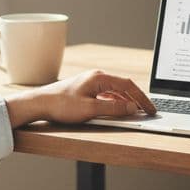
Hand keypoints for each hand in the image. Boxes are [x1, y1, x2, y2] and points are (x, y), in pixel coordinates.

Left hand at [5, 69, 155, 127]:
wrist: (39, 104)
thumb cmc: (61, 105)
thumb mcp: (90, 109)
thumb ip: (113, 109)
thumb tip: (132, 108)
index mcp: (99, 78)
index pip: (128, 85)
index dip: (142, 98)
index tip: (150, 108)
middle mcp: (96, 77)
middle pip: (123, 87)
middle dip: (137, 99)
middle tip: (148, 111)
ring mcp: (90, 83)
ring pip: (115, 91)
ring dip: (126, 101)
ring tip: (136, 112)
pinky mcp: (85, 90)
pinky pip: (106, 95)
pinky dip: (115, 102)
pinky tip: (118, 110)